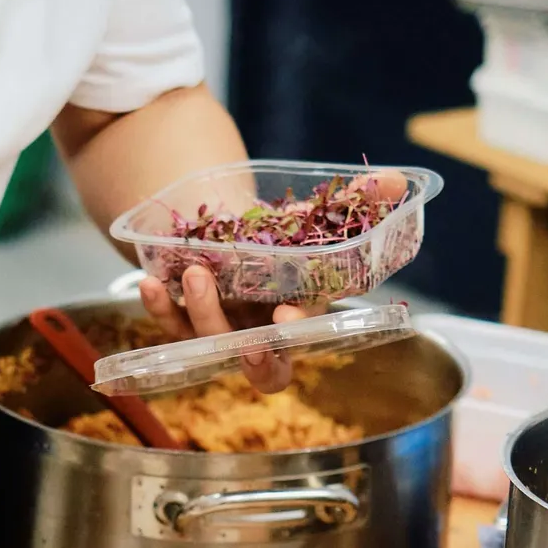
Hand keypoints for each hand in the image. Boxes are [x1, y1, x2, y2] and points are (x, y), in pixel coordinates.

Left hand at [139, 167, 408, 394]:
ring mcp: (218, 332)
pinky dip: (157, 307)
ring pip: (209, 341)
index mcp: (295, 319)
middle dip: (252, 356)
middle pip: (257, 365)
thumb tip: (399, 181)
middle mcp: (256, 335)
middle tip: (246, 339)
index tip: (288, 315)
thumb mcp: (312, 219)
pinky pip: (169, 324)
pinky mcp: (181, 321)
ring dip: (201, 313)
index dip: (294, 335)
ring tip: (194, 274)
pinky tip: (148, 282)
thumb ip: (352, 204)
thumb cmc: (278, 238)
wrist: (227, 235)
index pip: (300, 339)